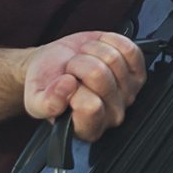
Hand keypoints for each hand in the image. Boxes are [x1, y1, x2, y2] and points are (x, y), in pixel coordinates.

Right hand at [24, 32, 145, 141]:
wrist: (55, 65)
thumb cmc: (47, 85)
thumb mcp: (34, 99)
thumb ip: (46, 103)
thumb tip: (66, 87)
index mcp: (87, 129)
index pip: (90, 107)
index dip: (72, 89)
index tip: (64, 85)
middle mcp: (113, 115)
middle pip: (100, 75)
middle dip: (78, 65)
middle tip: (71, 72)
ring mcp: (129, 93)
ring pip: (112, 59)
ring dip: (91, 53)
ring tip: (82, 62)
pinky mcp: (138, 71)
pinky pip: (129, 49)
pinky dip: (108, 42)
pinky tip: (97, 51)